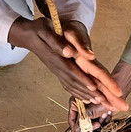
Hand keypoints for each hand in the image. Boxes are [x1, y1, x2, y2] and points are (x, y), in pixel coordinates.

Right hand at [8, 17, 125, 108]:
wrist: (28, 35)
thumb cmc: (39, 30)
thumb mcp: (45, 30)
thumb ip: (56, 42)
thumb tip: (68, 52)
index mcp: (56, 57)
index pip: (71, 70)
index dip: (82, 79)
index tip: (94, 87)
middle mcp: (57, 67)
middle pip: (74, 82)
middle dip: (88, 92)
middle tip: (103, 100)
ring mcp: (57, 71)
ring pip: (72, 86)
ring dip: (85, 95)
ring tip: (99, 102)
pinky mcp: (58, 72)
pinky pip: (68, 85)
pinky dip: (78, 93)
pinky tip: (86, 98)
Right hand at [69, 60, 130, 131]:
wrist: (117, 95)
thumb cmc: (102, 98)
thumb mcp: (88, 113)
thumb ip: (80, 125)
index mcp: (75, 105)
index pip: (73, 121)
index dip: (77, 129)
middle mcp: (83, 108)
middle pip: (83, 124)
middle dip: (91, 125)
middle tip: (97, 124)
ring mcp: (92, 111)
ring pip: (92, 125)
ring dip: (99, 121)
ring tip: (103, 114)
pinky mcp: (100, 114)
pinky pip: (100, 123)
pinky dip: (104, 120)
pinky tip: (107, 114)